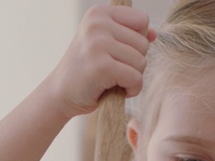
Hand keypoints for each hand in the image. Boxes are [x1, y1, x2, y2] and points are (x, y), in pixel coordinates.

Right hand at [45, 4, 154, 119]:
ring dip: (133, 77)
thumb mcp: (105, 44)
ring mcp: (98, 44)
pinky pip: (136, 78)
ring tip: (113, 80)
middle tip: (113, 71)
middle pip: (143, 43)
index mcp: (99, 13)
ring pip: (141, 61)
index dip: (136, 41)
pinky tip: (116, 90)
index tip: (117, 53)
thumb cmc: (86, 70)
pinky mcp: (102, 66)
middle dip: (134, 62)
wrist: (60, 94)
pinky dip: (131, 89)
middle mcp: (97, 24)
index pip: (142, 21)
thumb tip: (154, 33)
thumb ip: (129, 35)